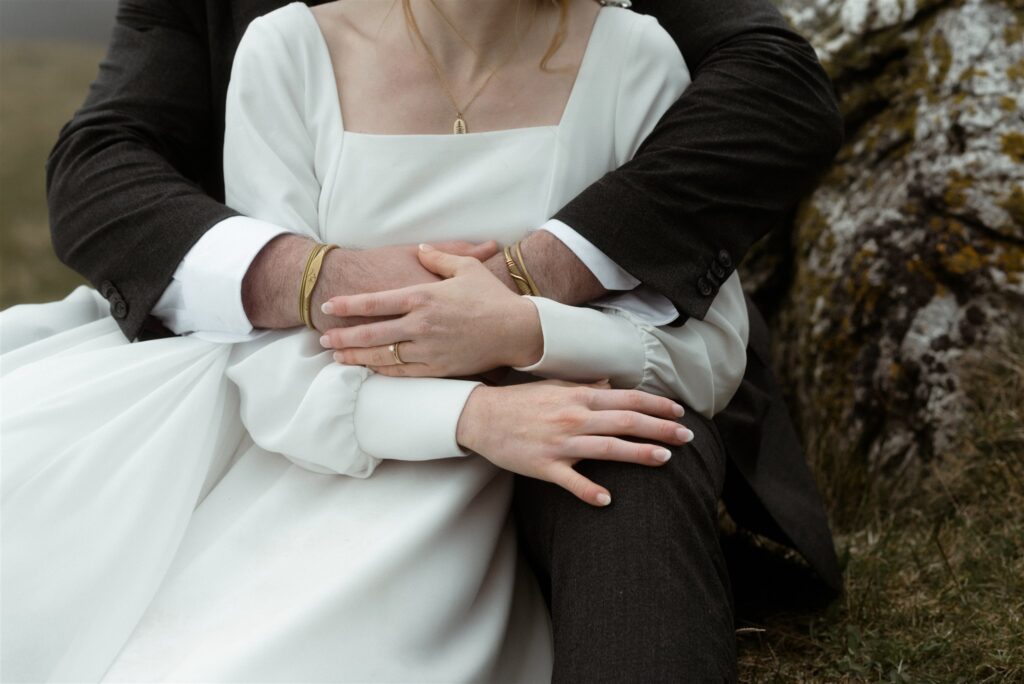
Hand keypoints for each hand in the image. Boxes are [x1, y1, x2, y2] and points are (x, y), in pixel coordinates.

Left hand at [320, 244, 543, 376]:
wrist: (516, 329)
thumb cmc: (491, 297)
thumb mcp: (465, 268)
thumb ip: (438, 257)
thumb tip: (420, 251)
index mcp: (423, 297)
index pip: (376, 302)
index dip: (348, 305)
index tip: (329, 306)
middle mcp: (421, 324)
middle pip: (372, 333)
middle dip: (344, 336)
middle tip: (323, 338)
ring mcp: (428, 349)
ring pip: (383, 356)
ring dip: (357, 357)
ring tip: (338, 356)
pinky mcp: (438, 368)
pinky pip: (403, 372)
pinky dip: (383, 371)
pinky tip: (370, 370)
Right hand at [457, 379, 692, 506]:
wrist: (481, 416)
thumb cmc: (519, 401)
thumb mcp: (554, 386)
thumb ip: (585, 386)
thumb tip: (610, 385)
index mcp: (578, 396)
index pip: (627, 399)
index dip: (656, 406)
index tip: (680, 414)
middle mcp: (574, 418)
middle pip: (625, 422)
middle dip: (660, 429)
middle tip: (688, 438)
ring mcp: (560, 443)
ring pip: (606, 449)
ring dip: (638, 454)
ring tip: (665, 460)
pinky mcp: (544, 466)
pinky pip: (570, 481)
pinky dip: (588, 491)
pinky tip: (607, 500)